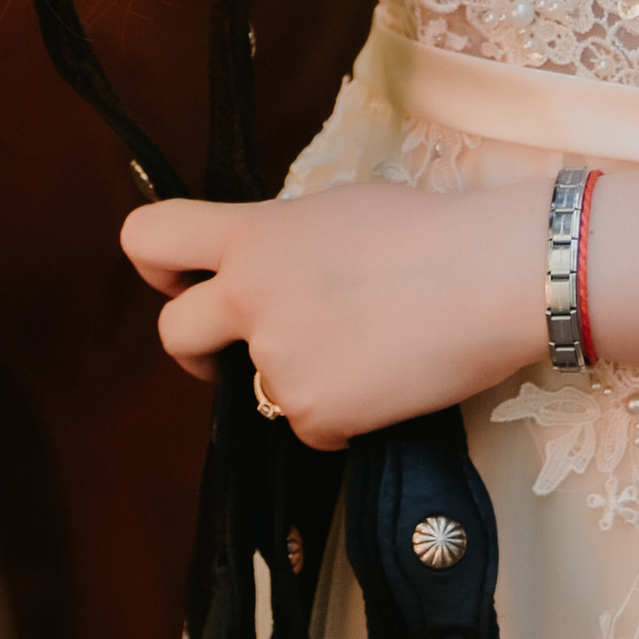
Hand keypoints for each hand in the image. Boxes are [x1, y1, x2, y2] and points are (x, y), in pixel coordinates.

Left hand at [120, 177, 545, 448]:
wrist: (489, 276)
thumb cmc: (428, 230)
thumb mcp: (334, 210)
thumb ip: (281, 243)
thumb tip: (268, 269)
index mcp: (252, 235)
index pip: (148, 238)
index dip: (156, 266)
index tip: (182, 282)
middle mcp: (248, 296)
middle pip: (174, 334)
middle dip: (199, 353)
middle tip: (240, 354)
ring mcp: (277, 360)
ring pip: (256, 388)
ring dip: (298, 381)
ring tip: (365, 351)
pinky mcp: (313, 414)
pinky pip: (308, 427)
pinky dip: (340, 418)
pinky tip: (385, 382)